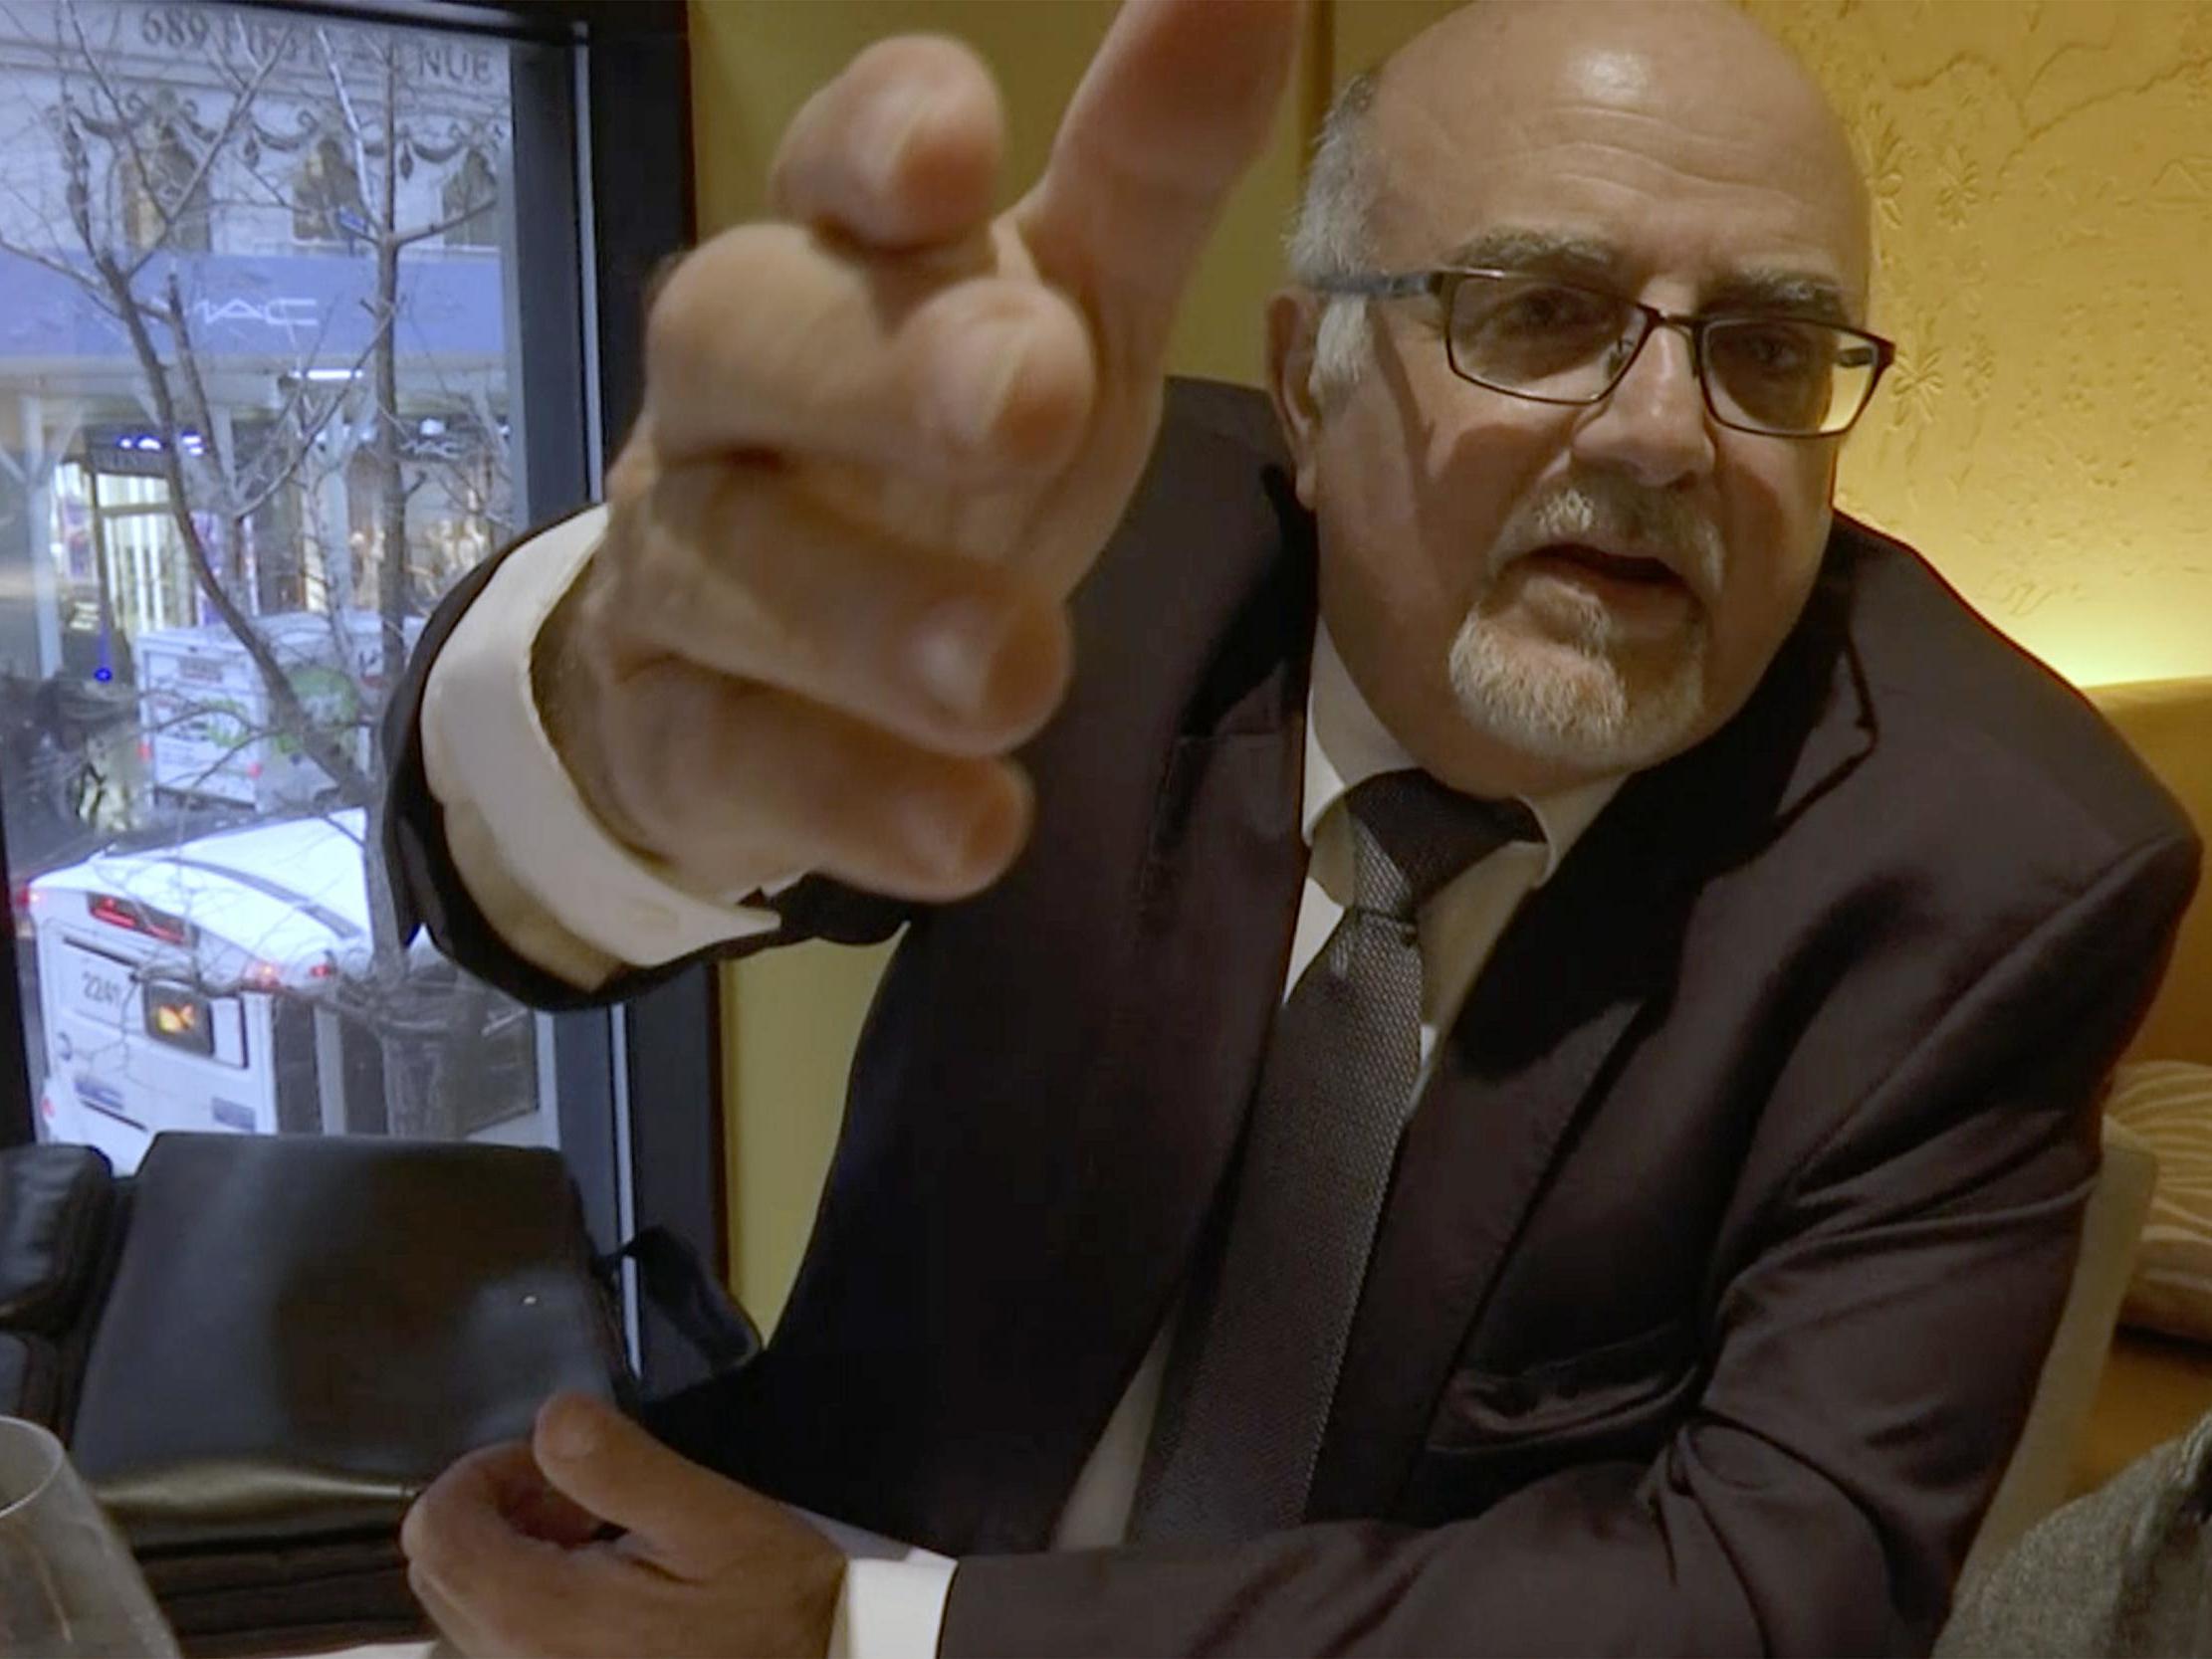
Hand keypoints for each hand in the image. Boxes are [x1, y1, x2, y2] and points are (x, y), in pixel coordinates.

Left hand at [401, 1392, 842, 1657]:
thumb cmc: (770, 1608)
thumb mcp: (713, 1519)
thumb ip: (618, 1465)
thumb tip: (549, 1417)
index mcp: (539, 1616)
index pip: (437, 1526)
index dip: (481, 1472)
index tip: (556, 1466)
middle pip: (436, 1566)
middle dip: (495, 1509)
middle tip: (581, 1499)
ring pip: (459, 1604)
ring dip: (507, 1552)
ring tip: (595, 1539)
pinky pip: (492, 1640)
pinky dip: (522, 1595)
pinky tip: (596, 1586)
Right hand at [542, 0, 1300, 905]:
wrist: (733, 657)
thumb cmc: (920, 453)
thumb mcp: (1057, 305)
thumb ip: (1143, 172)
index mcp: (836, 262)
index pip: (829, 171)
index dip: (875, 145)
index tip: (958, 141)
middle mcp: (730, 395)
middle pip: (745, 338)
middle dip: (884, 367)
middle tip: (1035, 397)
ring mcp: (687, 564)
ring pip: (733, 565)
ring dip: (874, 618)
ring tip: (1018, 676)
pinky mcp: (679, 729)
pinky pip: (737, 756)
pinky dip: (851, 800)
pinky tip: (975, 835)